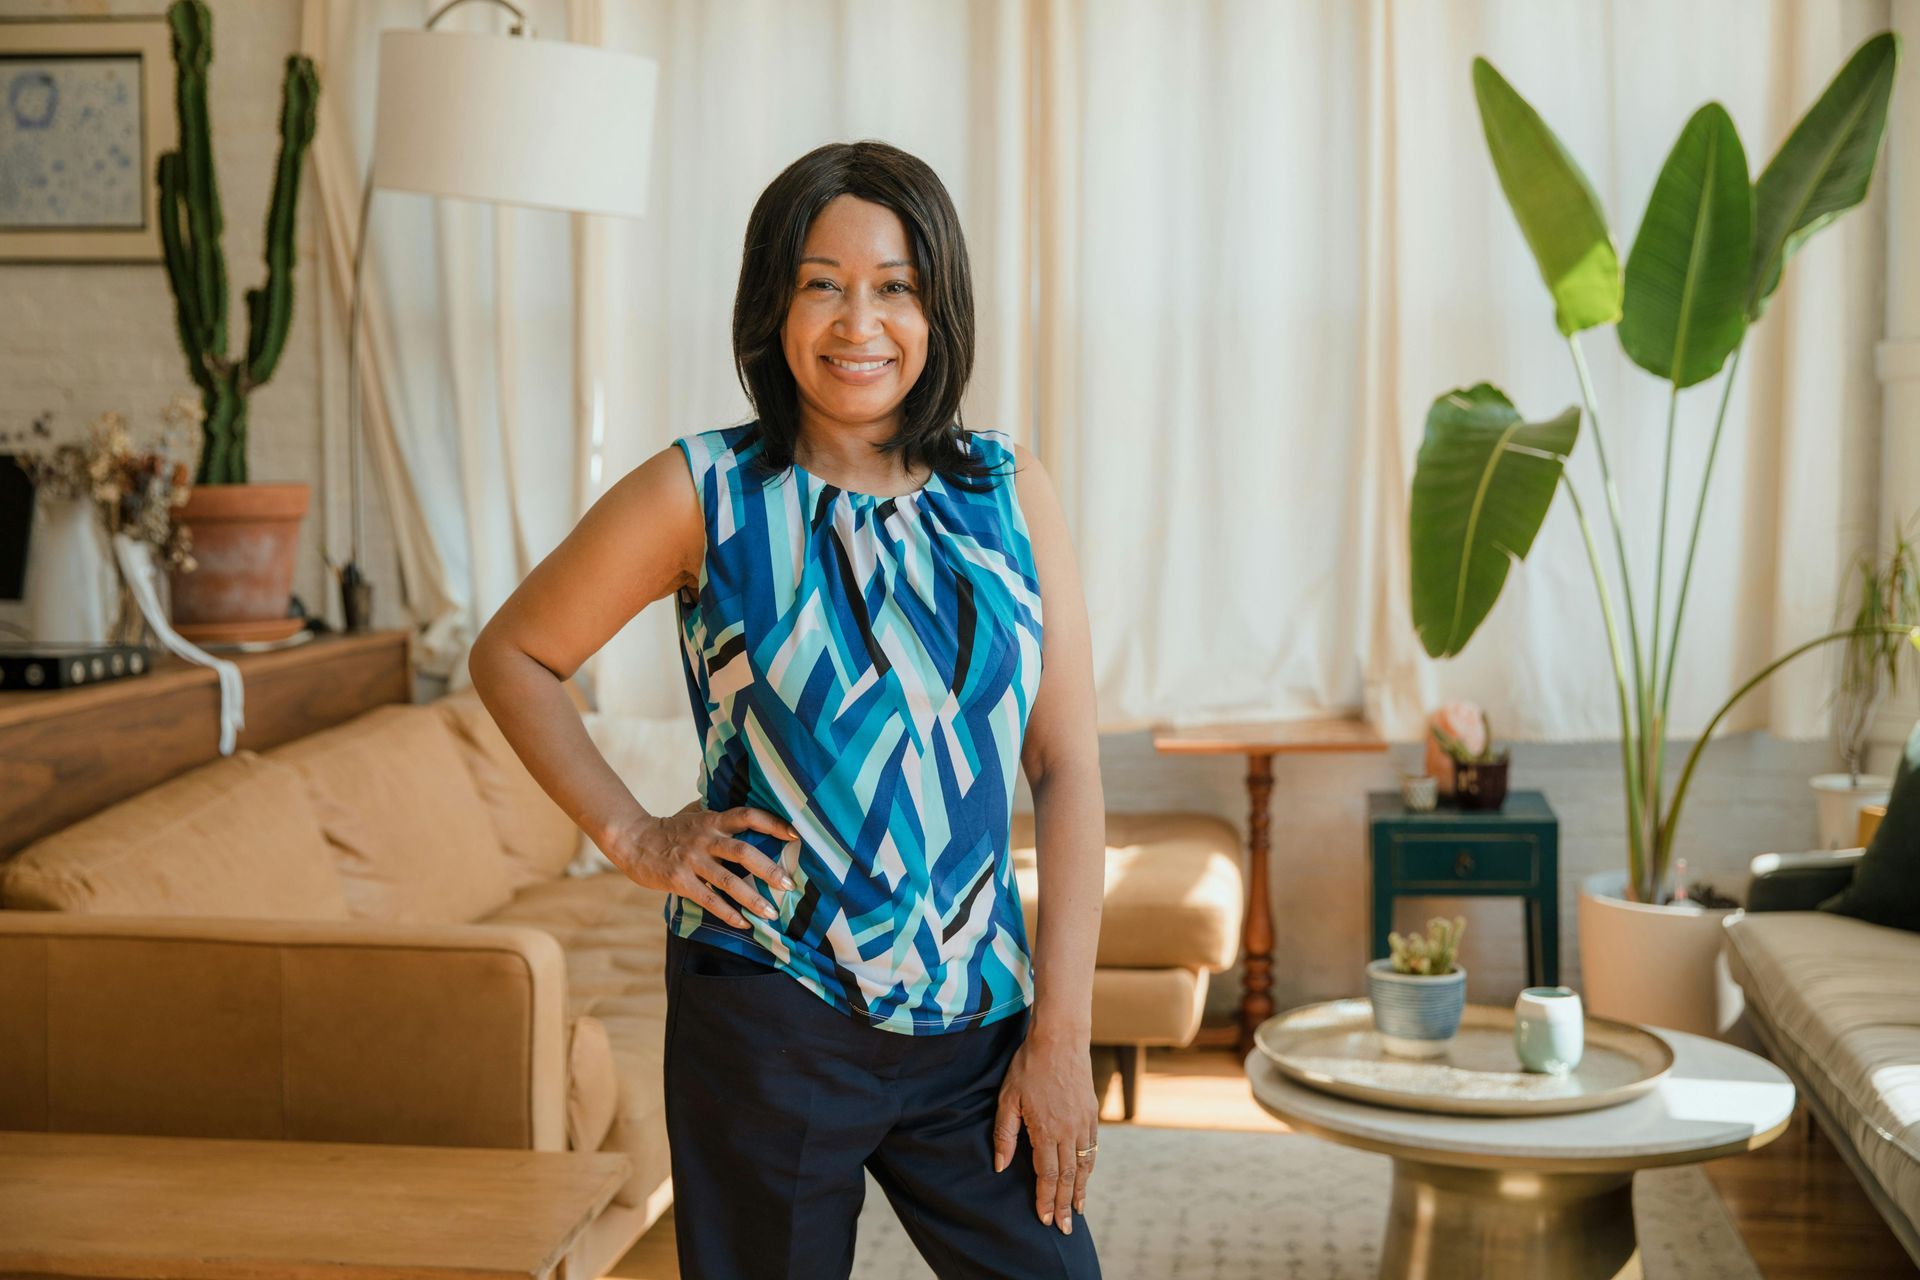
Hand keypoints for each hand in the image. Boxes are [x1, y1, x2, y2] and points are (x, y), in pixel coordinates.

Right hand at [608, 802, 797, 927]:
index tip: (796, 834)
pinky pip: (708, 899)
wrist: (633, 840)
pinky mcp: (680, 880)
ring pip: (728, 880)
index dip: (773, 823)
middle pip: (743, 851)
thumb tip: (745, 802)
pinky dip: (728, 913)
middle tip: (789, 884)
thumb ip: (718, 810)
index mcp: (713, 820)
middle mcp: (706, 838)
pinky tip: (743, 923)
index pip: (748, 816)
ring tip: (771, 913)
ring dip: (752, 898)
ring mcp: (692, 860)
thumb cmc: (669, 827)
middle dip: (769, 869)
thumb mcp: (694, 812)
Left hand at [991, 1027, 1097, 1233]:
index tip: (1046, 1220)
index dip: (1045, 1200)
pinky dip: (1089, 1168)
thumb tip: (1001, 1167)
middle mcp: (1069, 1131)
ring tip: (1078, 1210)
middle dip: (1065, 1205)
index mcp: (1046, 1130)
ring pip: (1084, 1165)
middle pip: (1068, 1177)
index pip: (1047, 1175)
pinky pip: (1092, 1148)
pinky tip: (1085, 1177)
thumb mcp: (1007, 1099)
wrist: (1060, 1039)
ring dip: (1080, 1190)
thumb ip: (1005, 1134)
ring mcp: (1084, 1122)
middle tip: (1066, 1229)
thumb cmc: (1028, 1066)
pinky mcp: (1091, 1113)